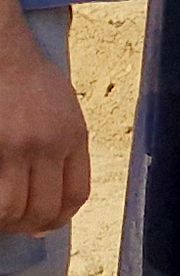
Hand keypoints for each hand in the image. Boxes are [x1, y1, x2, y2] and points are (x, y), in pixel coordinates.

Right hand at [0, 31, 88, 235]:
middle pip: (44, 208)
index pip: (75, 195)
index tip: (46, 225)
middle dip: (29, 226)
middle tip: (15, 226)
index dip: (60, 218)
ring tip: (0, 216)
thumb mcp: (64, 108)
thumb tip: (57, 194)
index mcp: (73, 136)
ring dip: (4, 219)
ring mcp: (14, 146)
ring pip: (11, 207)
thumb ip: (66, 145)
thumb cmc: (29, 76)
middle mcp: (47, 144)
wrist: (1, 50)